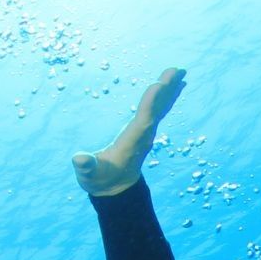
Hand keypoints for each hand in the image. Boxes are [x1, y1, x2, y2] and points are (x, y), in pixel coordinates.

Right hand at [72, 66, 185, 196]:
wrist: (115, 187)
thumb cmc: (99, 178)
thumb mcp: (89, 175)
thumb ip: (86, 167)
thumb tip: (80, 160)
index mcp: (130, 144)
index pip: (143, 121)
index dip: (151, 104)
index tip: (158, 85)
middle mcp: (143, 136)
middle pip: (157, 111)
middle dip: (166, 91)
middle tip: (177, 72)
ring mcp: (146, 133)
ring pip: (161, 108)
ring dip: (171, 90)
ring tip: (180, 72)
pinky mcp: (146, 130)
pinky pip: (159, 110)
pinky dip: (167, 96)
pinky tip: (174, 85)